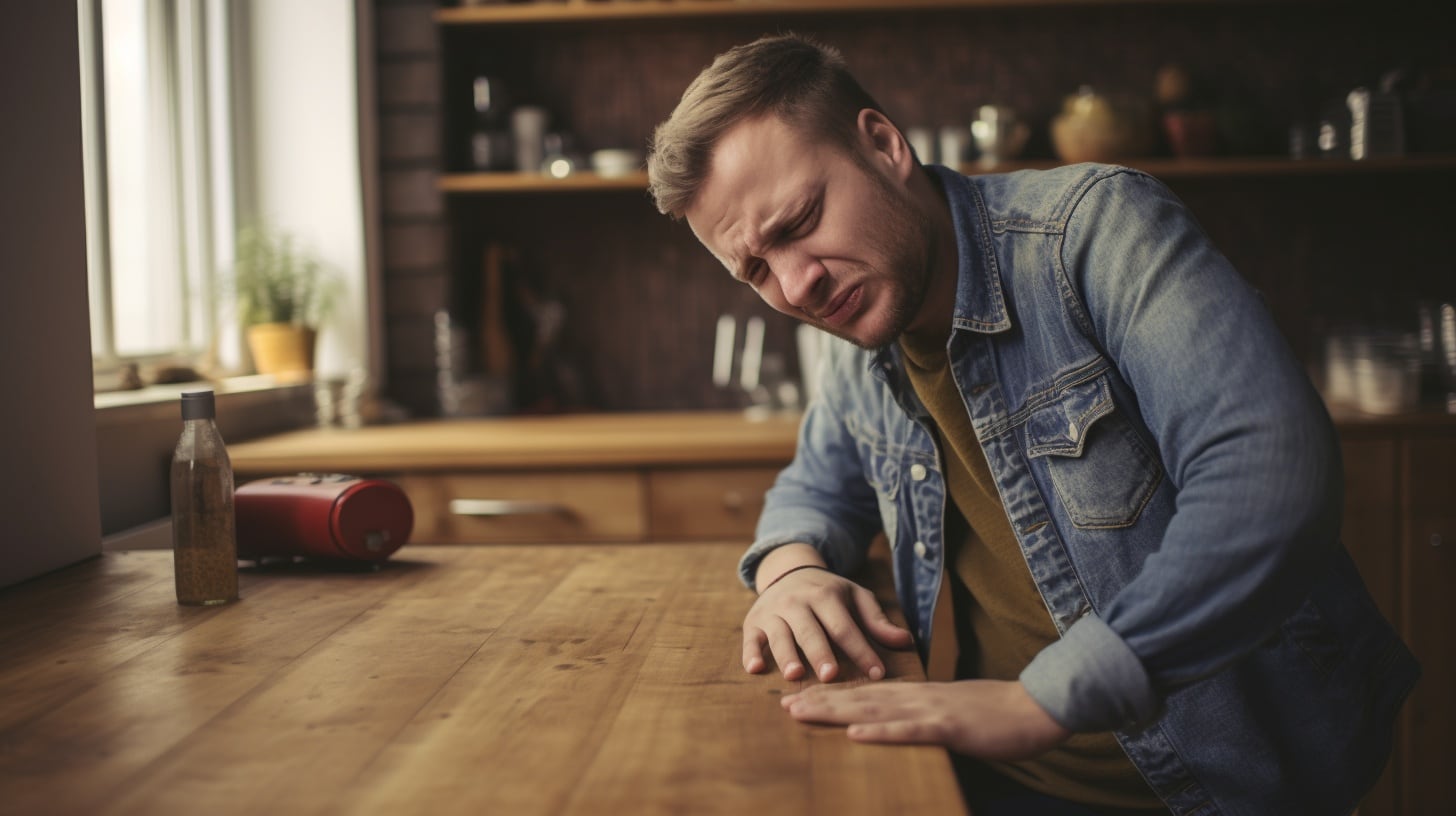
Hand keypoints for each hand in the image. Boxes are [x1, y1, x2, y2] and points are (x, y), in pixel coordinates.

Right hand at [742, 556, 913, 682]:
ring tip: (795, 675)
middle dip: (820, 653)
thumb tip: (905, 642)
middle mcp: (798, 602)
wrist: (788, 572)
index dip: (861, 651)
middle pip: (811, 631)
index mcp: (826, 596)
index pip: (845, 627)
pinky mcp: (754, 622)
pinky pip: (751, 638)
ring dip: (786, 655)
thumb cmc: (828, 593)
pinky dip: (751, 653)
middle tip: (830, 675)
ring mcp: (773, 612)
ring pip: (780, 635)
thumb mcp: (855, 598)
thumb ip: (877, 621)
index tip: (877, 673)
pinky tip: (755, 668)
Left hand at [781, 679, 1071, 760]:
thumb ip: (924, 715)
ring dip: (834, 711)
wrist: (1036, 708)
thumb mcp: (952, 712)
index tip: (797, 697)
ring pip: (873, 709)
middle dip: (819, 701)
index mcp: (917, 696)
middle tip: (782, 702)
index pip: (864, 694)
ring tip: (801, 711)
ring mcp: (931, 711)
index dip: (830, 695)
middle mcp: (917, 698)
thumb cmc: (996, 714)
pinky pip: (909, 730)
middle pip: (858, 698)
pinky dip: (881, 731)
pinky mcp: (949, 727)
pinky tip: (855, 733)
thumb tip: (898, 721)